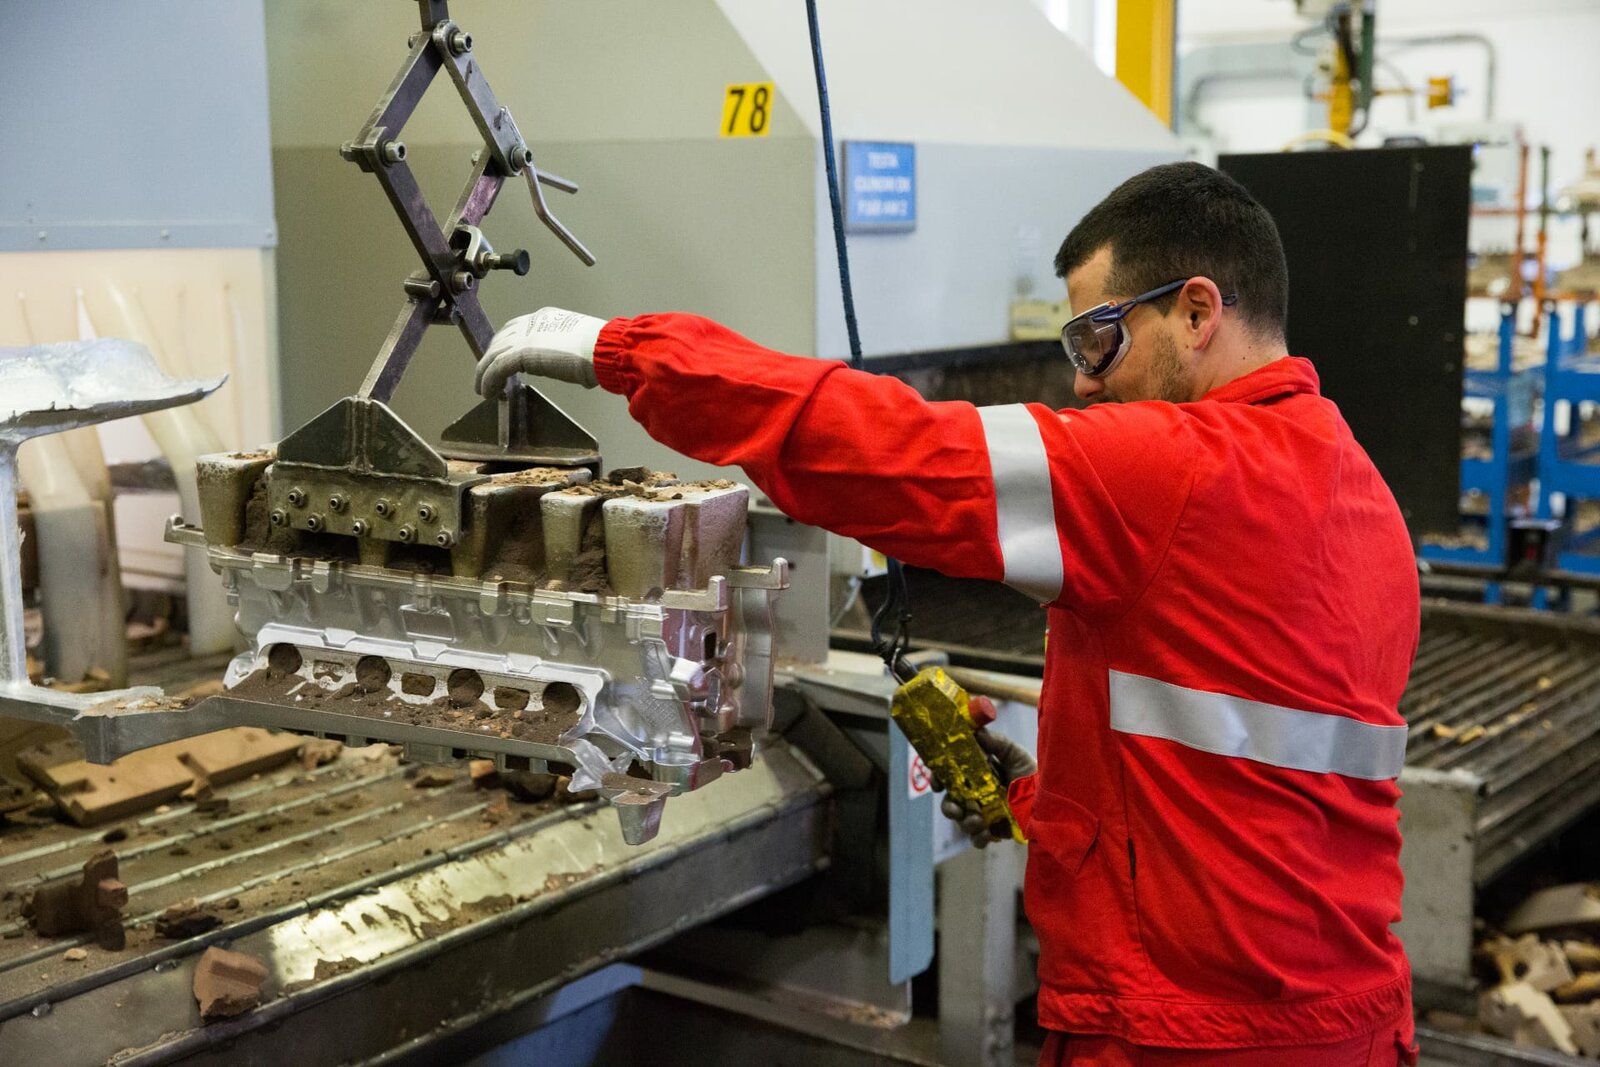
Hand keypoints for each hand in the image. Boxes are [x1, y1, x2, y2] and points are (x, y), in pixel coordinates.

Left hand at [475, 307, 606, 396]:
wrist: (603, 349)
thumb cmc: (601, 350)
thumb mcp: (580, 347)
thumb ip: (569, 354)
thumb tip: (575, 370)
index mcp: (546, 317)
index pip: (516, 327)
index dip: (506, 344)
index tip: (503, 358)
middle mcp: (531, 322)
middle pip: (500, 339)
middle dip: (490, 357)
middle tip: (487, 375)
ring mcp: (525, 336)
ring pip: (493, 354)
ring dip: (484, 372)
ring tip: (483, 389)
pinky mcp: (521, 352)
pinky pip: (496, 368)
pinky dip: (488, 381)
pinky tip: (488, 392)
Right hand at [936, 729, 1035, 848]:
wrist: (1053, 799)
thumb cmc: (1033, 774)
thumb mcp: (1016, 754)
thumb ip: (997, 744)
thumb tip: (976, 732)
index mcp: (978, 774)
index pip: (951, 775)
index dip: (939, 778)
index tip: (937, 783)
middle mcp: (978, 794)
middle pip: (952, 801)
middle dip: (948, 806)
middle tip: (954, 809)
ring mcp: (985, 814)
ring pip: (962, 821)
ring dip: (965, 822)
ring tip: (978, 821)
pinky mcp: (995, 831)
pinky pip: (978, 839)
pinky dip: (979, 838)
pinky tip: (988, 833)